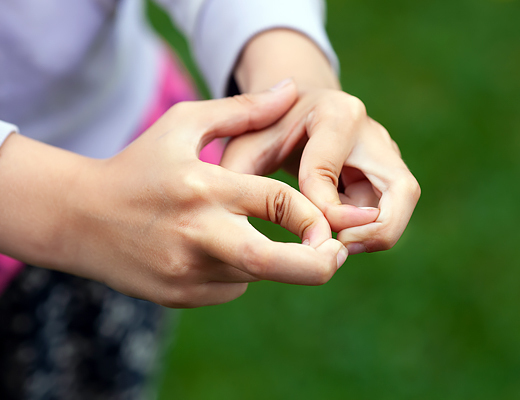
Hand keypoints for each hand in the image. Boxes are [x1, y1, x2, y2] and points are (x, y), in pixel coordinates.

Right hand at [67, 81, 347, 306]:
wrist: (79, 218)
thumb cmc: (138, 165)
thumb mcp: (183, 124)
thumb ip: (242, 110)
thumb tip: (292, 91)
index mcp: (204, 186)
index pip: (278, 203)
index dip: (316, 217)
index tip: (328, 223)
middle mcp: (196, 233)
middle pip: (272, 262)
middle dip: (319, 265)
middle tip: (338, 256)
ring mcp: (186, 271)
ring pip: (255, 274)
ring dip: (269, 258)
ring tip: (239, 230)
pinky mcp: (179, 296)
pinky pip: (231, 288)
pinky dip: (238, 271)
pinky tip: (211, 249)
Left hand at [221, 87, 419, 254]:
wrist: (299, 111)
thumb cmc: (270, 130)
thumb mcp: (248, 144)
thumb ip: (240, 175)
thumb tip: (237, 222)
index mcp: (336, 114)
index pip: (327, 170)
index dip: (316, 207)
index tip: (303, 227)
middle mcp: (372, 133)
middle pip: (401, 190)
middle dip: (374, 230)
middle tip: (338, 249)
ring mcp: (387, 154)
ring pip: (401, 205)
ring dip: (373, 233)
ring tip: (334, 246)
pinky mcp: (389, 174)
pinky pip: (391, 212)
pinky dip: (369, 230)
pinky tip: (337, 236)